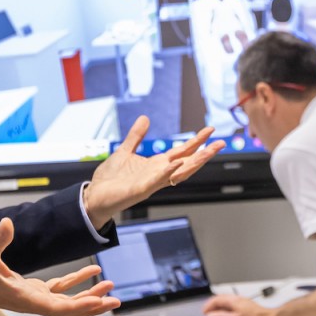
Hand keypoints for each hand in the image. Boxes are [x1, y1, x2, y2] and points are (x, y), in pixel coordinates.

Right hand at [0, 219, 119, 315]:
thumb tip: (9, 224)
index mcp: (23, 299)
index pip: (58, 308)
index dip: (80, 306)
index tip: (100, 302)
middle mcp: (30, 302)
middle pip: (68, 310)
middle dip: (92, 305)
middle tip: (115, 300)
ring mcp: (30, 296)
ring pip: (65, 300)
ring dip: (87, 294)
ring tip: (109, 284)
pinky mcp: (27, 289)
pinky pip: (57, 289)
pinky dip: (74, 282)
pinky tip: (91, 271)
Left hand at [84, 116, 225, 224]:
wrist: (95, 197)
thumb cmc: (110, 179)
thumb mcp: (124, 151)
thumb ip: (136, 136)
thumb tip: (145, 118)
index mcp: (156, 165)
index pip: (182, 152)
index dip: (196, 141)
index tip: (209, 130)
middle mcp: (158, 173)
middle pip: (187, 162)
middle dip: (204, 153)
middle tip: (220, 142)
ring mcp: (152, 182)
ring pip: (179, 173)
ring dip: (194, 162)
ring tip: (208, 151)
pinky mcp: (141, 189)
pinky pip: (158, 180)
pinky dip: (168, 172)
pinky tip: (177, 162)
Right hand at [202, 294, 274, 315]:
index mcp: (232, 300)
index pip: (215, 299)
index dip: (208, 306)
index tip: (204, 312)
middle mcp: (236, 298)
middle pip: (219, 299)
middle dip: (211, 306)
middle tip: (207, 313)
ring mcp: (240, 301)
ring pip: (225, 301)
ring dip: (217, 307)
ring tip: (214, 315)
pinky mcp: (243, 305)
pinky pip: (230, 304)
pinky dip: (224, 309)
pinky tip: (225, 315)